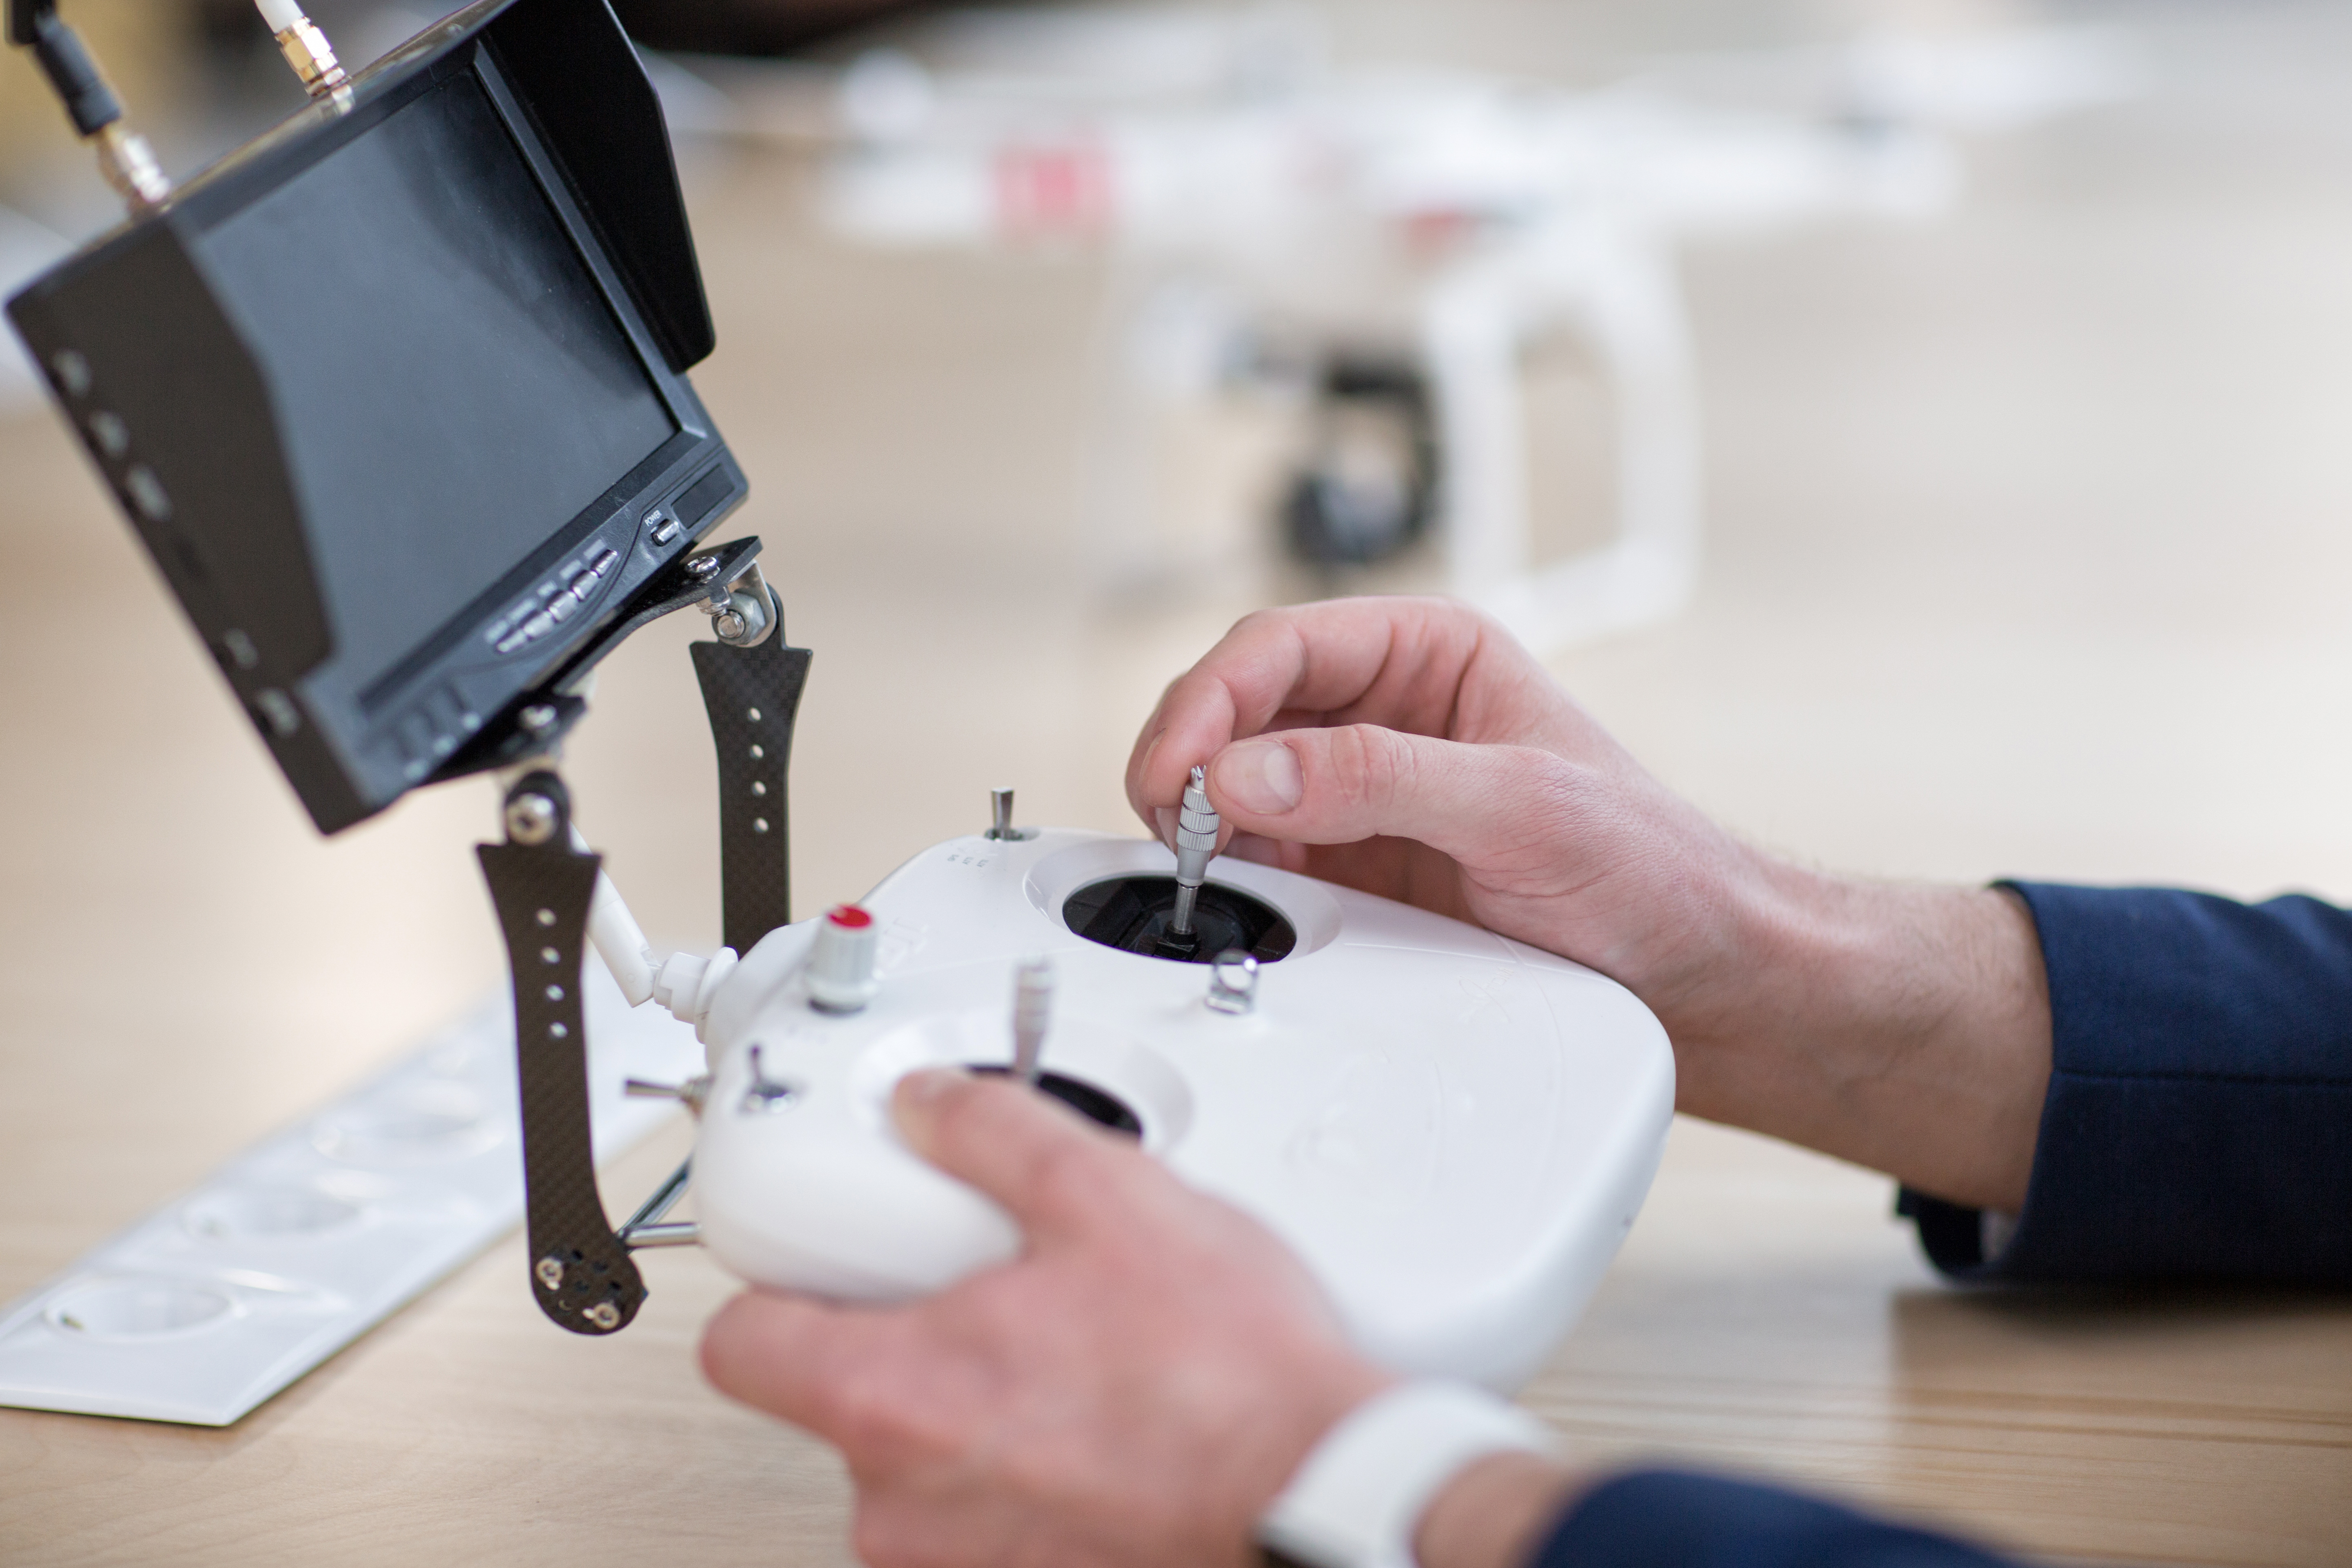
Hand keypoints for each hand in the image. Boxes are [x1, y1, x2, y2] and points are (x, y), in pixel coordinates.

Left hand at [700, 1069, 1391, 1567]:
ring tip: (1074, 1351)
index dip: (779, 1283)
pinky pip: (984, 1507)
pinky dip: (1025, 1462)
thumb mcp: (1107, 1195)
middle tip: (1000, 1288)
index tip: (832, 1252)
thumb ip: (993, 1131)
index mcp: (891, 1398)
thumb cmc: (1228, 1376)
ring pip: (919, 1455)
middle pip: (839, 1393)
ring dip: (975, 1401)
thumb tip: (930, 1103)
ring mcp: (959, 1559)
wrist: (1317, 1493)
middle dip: (910, 1333)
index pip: (738, 1345)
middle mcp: (902, 1501)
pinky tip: (1102, 1416)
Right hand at [1125, 597, 2050, 1212]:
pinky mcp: (1356, 870)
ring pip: (1235, 783)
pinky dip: (1230, 874)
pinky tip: (1232, 899)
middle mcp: (1388, 713)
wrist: (1701, 980)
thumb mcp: (1523, 808)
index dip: (1211, 699)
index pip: (1281, 646)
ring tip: (1197, 866)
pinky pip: (1263, 856)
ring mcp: (1365, 795)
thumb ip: (1381, 779)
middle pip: (1239, 707)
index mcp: (1433, 655)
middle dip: (1190, 756)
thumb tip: (1248, 768)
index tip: (1179, 768)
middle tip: (1172, 826)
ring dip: (1201, 820)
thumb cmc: (1653, 872)